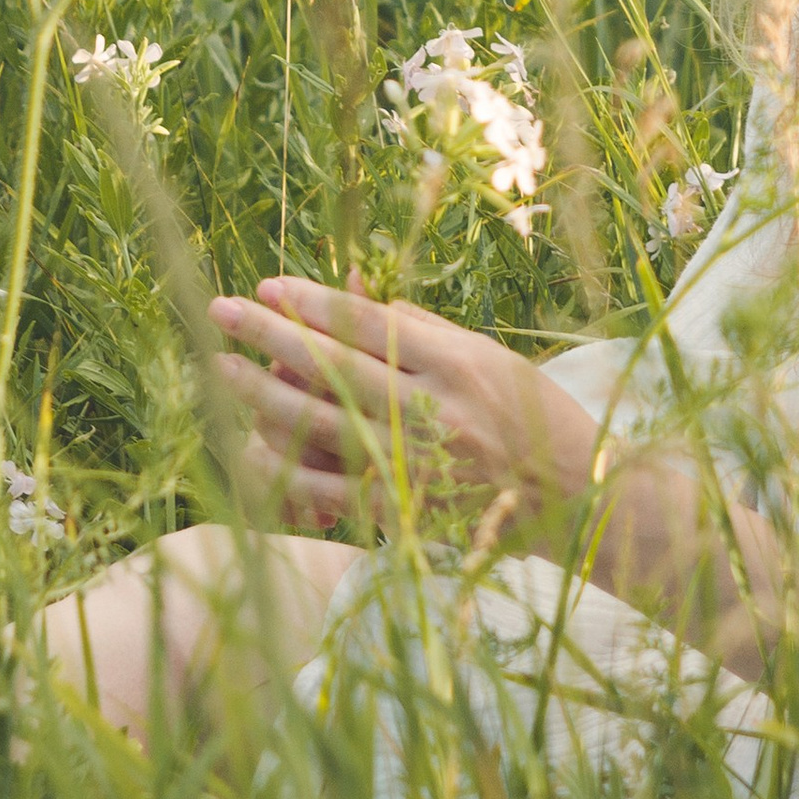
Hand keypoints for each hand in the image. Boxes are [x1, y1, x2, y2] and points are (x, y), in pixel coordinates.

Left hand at [206, 274, 597, 536]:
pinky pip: (328, 488)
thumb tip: (352, 299)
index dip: (310, 303)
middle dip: (269, 334)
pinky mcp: (402, 512)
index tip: (267, 286)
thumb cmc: (534, 416)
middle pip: (330, 365)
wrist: (577, 500)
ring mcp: (413, 465)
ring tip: (221, 367)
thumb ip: (421, 331)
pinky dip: (286, 468)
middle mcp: (431, 411)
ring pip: (318, 423)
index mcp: (455, 363)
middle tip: (221, 310)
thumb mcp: (488, 357)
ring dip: (261, 393)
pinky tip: (251, 446)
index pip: (365, 324)